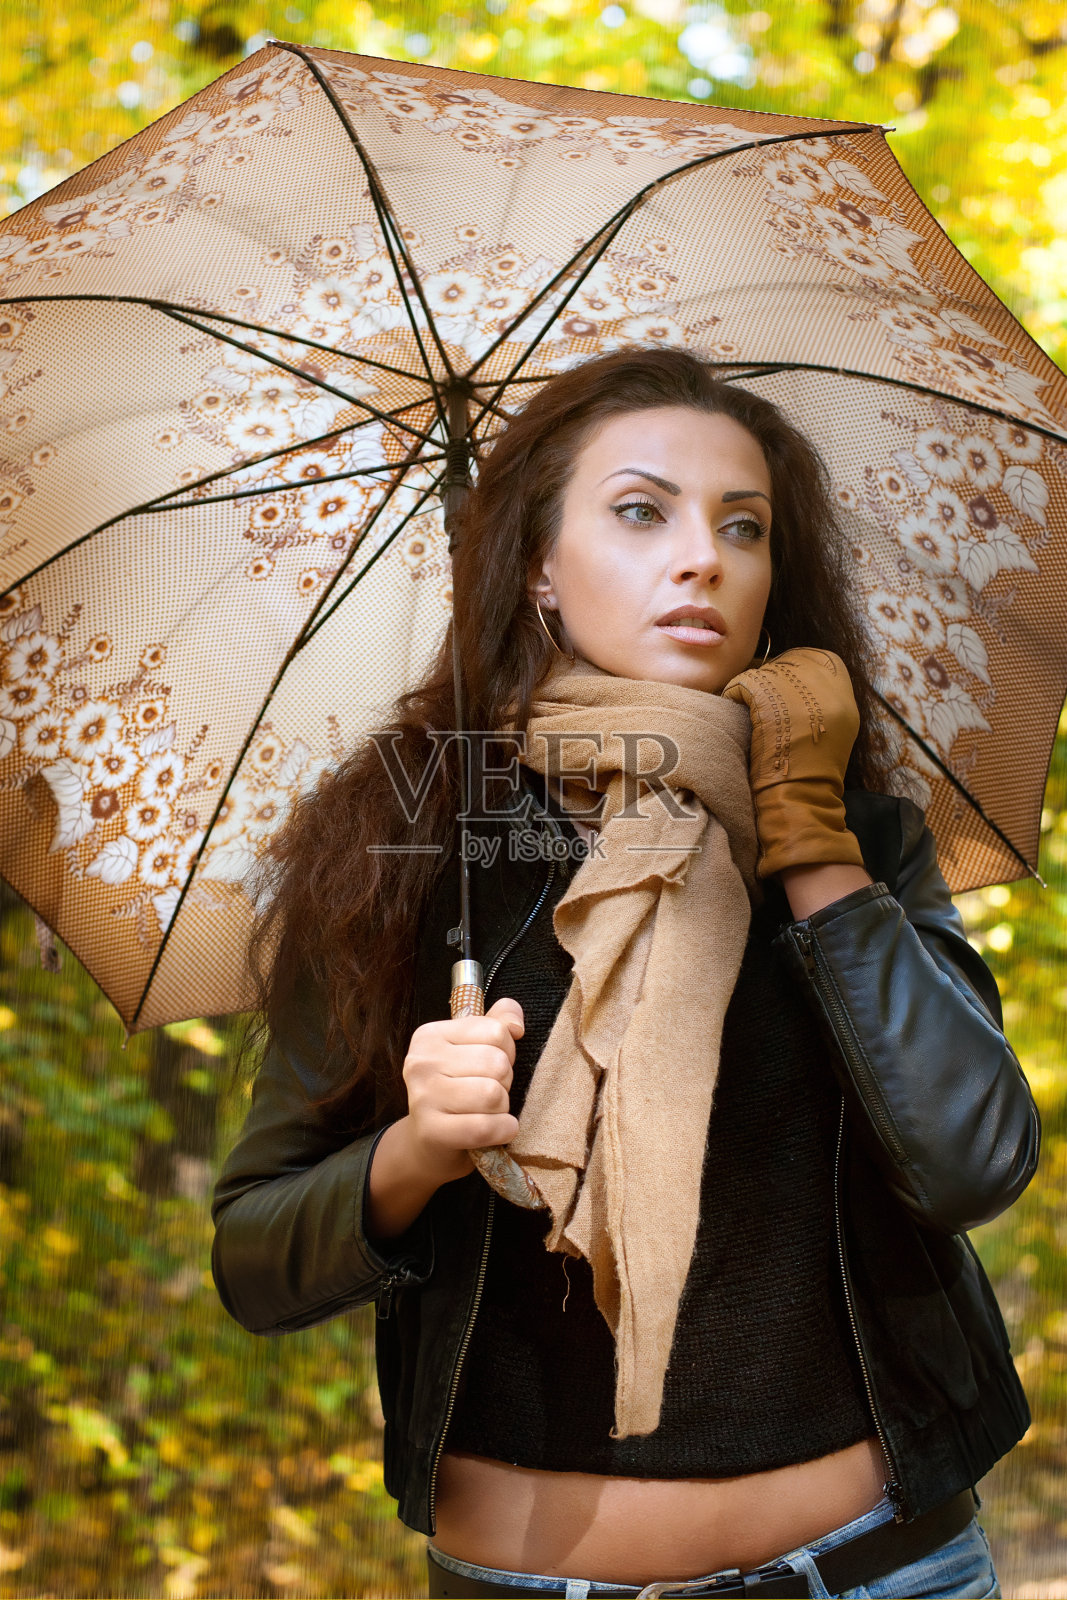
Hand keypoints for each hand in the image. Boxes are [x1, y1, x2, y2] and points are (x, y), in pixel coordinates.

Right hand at [400, 997, 523, 1184]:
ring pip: (494, 1094)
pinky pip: (485, 1127)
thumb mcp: (474, 1048)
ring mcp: (422, 1097)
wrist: (429, 1144)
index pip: (496, 1030)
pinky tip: (500, 1130)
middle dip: (505, 1082)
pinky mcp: (431, 1131)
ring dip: (502, 1108)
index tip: (490, 1067)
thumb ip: (498, 1022)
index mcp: (430, 1035)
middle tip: (489, 1094)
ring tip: (488, 1111)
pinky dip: (503, 1130)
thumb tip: (516, 1025)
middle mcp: (420, 1062)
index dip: (506, 1052)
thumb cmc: (459, 1091)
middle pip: (497, 1063)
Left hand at [721, 646, 865, 879]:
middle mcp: (825, 681)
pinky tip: (741, 718)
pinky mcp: (769, 693)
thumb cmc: (812, 771)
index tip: (783, 690)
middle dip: (772, 678)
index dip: (796, 671)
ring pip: (764, 671)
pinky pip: (742, 683)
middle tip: (761, 702)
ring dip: (753, 690)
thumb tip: (797, 677)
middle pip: (790, 661)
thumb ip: (823, 697)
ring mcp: (797, 685)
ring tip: (752, 715)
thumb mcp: (834, 726)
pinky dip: (735, 698)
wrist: (801, 797)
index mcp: (844, 689)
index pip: (818, 658)